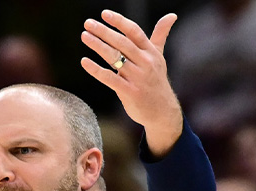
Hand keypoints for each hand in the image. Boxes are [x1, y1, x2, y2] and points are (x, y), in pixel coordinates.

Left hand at [80, 10, 182, 155]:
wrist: (162, 111)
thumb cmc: (156, 81)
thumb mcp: (159, 57)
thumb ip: (160, 35)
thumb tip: (172, 15)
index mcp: (151, 52)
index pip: (134, 32)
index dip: (119, 22)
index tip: (104, 14)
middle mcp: (145, 63)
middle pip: (122, 43)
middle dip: (104, 32)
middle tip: (88, 23)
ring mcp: (138, 78)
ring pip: (115, 58)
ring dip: (98, 45)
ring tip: (84, 36)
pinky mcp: (130, 92)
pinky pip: (110, 79)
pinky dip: (96, 70)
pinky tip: (84, 61)